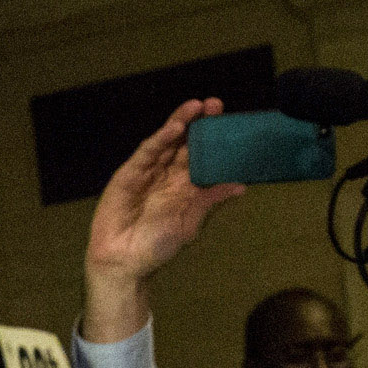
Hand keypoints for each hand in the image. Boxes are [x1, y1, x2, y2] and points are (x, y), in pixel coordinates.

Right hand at [82, 98, 246, 342]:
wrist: (125, 263)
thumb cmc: (157, 246)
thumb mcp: (191, 222)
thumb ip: (211, 199)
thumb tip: (241, 185)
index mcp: (183, 185)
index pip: (200, 155)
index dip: (213, 138)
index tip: (228, 121)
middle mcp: (166, 174)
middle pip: (184, 143)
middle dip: (198, 123)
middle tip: (214, 104)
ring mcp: (147, 173)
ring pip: (165, 142)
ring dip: (180, 123)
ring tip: (196, 107)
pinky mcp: (128, 175)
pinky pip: (146, 153)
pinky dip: (159, 140)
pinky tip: (173, 128)